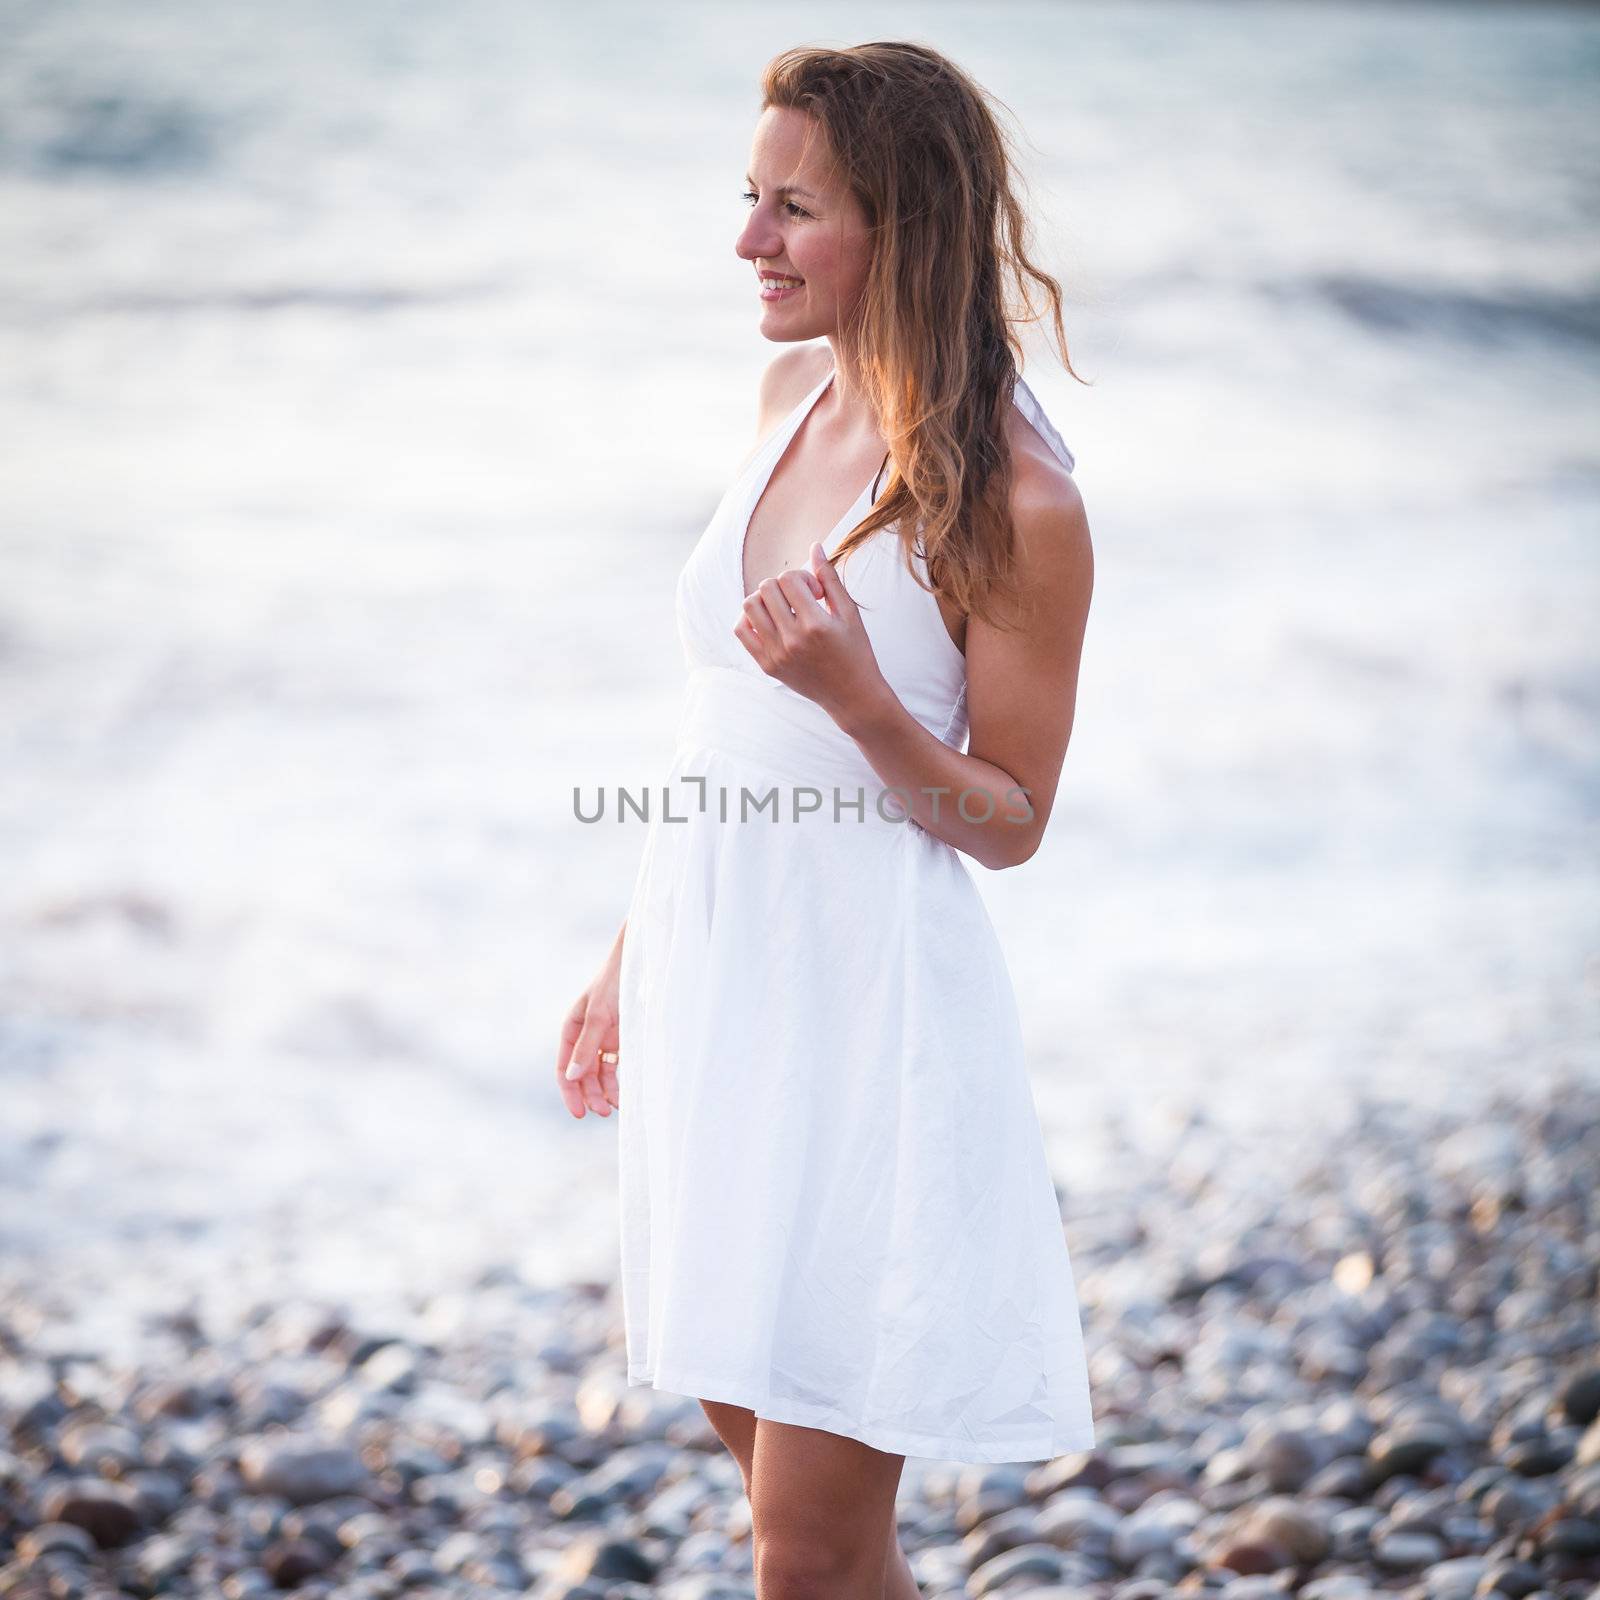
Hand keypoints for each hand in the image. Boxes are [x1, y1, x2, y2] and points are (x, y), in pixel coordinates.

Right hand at [556, 951, 620, 1118]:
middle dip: (590, 1095)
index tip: (579, 1114)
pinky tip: (623, 1096)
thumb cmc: (615, 984)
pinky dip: (617, 1082)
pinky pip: (614, 1067)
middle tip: (604, 1113)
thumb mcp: (598, 1015)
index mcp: (572, 1028)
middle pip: (582, 1075)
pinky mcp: (621, 1039)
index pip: (565, 1067)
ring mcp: (603, 1038)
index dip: (570, 1092)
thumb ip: (586, 1046)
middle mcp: (585, 1036)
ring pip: (598, 1074)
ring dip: (603, 1092)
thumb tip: (572, 1077)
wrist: (641, 964)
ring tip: (615, 1108)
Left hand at [733, 541, 889, 725]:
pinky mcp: (766, 665)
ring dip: (764, 598)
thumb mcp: (849, 613)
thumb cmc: (855, 651)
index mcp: (815, 624)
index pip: (789, 579)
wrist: (851, 695)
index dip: (802, 577)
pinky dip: (750, 619)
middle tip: (800, 600)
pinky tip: (770, 621)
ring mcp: (776, 654)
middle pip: (766, 588)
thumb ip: (829, 578)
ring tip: (782, 608)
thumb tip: (815, 546)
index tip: (816, 592)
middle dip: (783, 585)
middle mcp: (792, 639)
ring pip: (749, 605)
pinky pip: (741, 630)